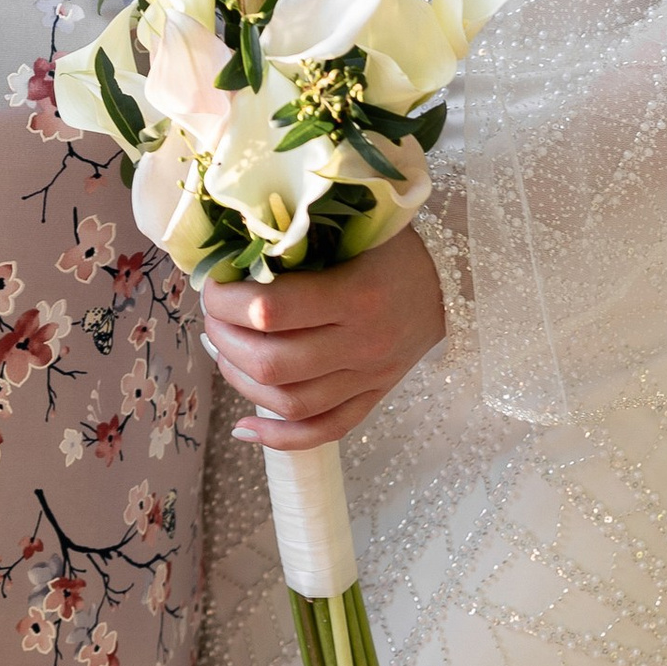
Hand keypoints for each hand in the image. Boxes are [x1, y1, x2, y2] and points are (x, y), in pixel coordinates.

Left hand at [200, 229, 445, 450]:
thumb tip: (235, 251)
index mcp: (355, 294)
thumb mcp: (355, 227)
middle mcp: (362, 344)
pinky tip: (244, 428)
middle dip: (224, 340)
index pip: (271, 310)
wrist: (456, 282)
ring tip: (222, 353)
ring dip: (240, 382)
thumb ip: (302, 238)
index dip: (226, 301)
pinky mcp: (372, 398)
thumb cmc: (395, 245)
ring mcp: (368, 378)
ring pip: (290, 403)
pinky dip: (279, 438)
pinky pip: (323, 431)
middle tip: (210, 317)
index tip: (211, 285)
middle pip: (273, 363)